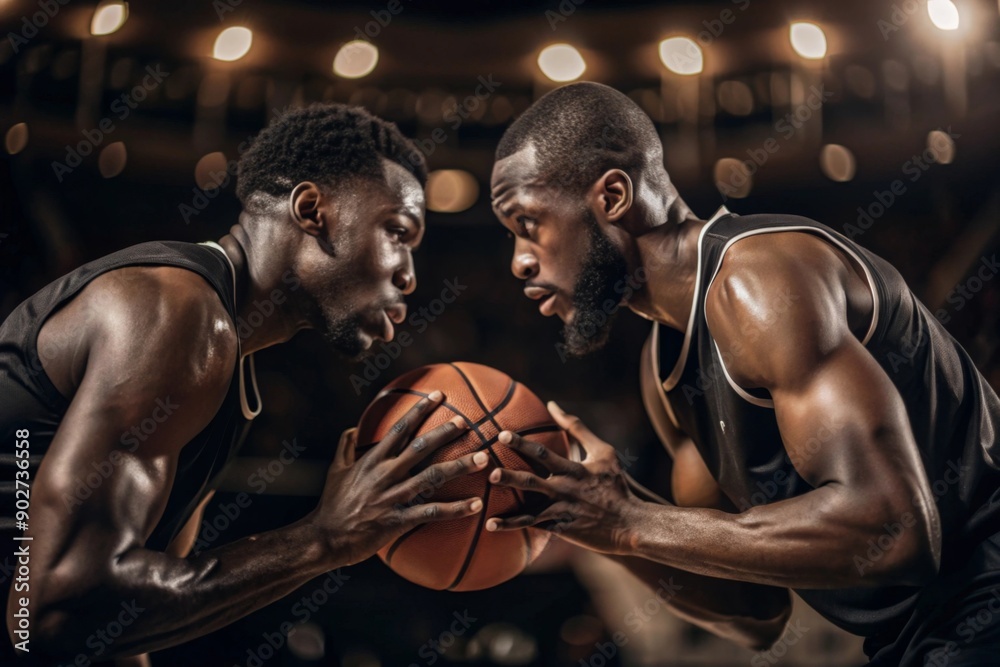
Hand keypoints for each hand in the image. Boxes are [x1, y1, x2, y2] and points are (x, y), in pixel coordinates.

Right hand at [310, 391, 487, 565]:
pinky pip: (432, 512)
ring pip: (432, 477)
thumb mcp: (335, 471)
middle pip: (420, 447)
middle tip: (467, 422)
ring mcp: (393, 497)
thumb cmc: (331, 505)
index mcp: (372, 460)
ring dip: (460, 466)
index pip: (400, 428)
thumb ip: (345, 447)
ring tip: (483, 459)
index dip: (420, 410)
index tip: (438, 394)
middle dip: (445, 432)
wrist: (325, 539)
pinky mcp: (398, 520)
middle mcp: (385, 474)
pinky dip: (455, 509)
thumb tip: (352, 427)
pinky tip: (476, 505)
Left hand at [485, 401, 643, 554]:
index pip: (544, 454)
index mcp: (573, 470)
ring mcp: (562, 510)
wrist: (631, 522)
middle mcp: (565, 489)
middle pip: (532, 480)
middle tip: (488, 469)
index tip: (502, 435)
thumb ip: (577, 428)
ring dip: (507, 504)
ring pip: (529, 506)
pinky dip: (511, 526)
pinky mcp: (561, 528)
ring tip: (482, 500)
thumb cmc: (615, 483)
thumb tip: (552, 404)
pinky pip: (532, 526)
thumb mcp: (603, 452)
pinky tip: (491, 525)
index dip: (522, 444)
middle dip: (510, 474)